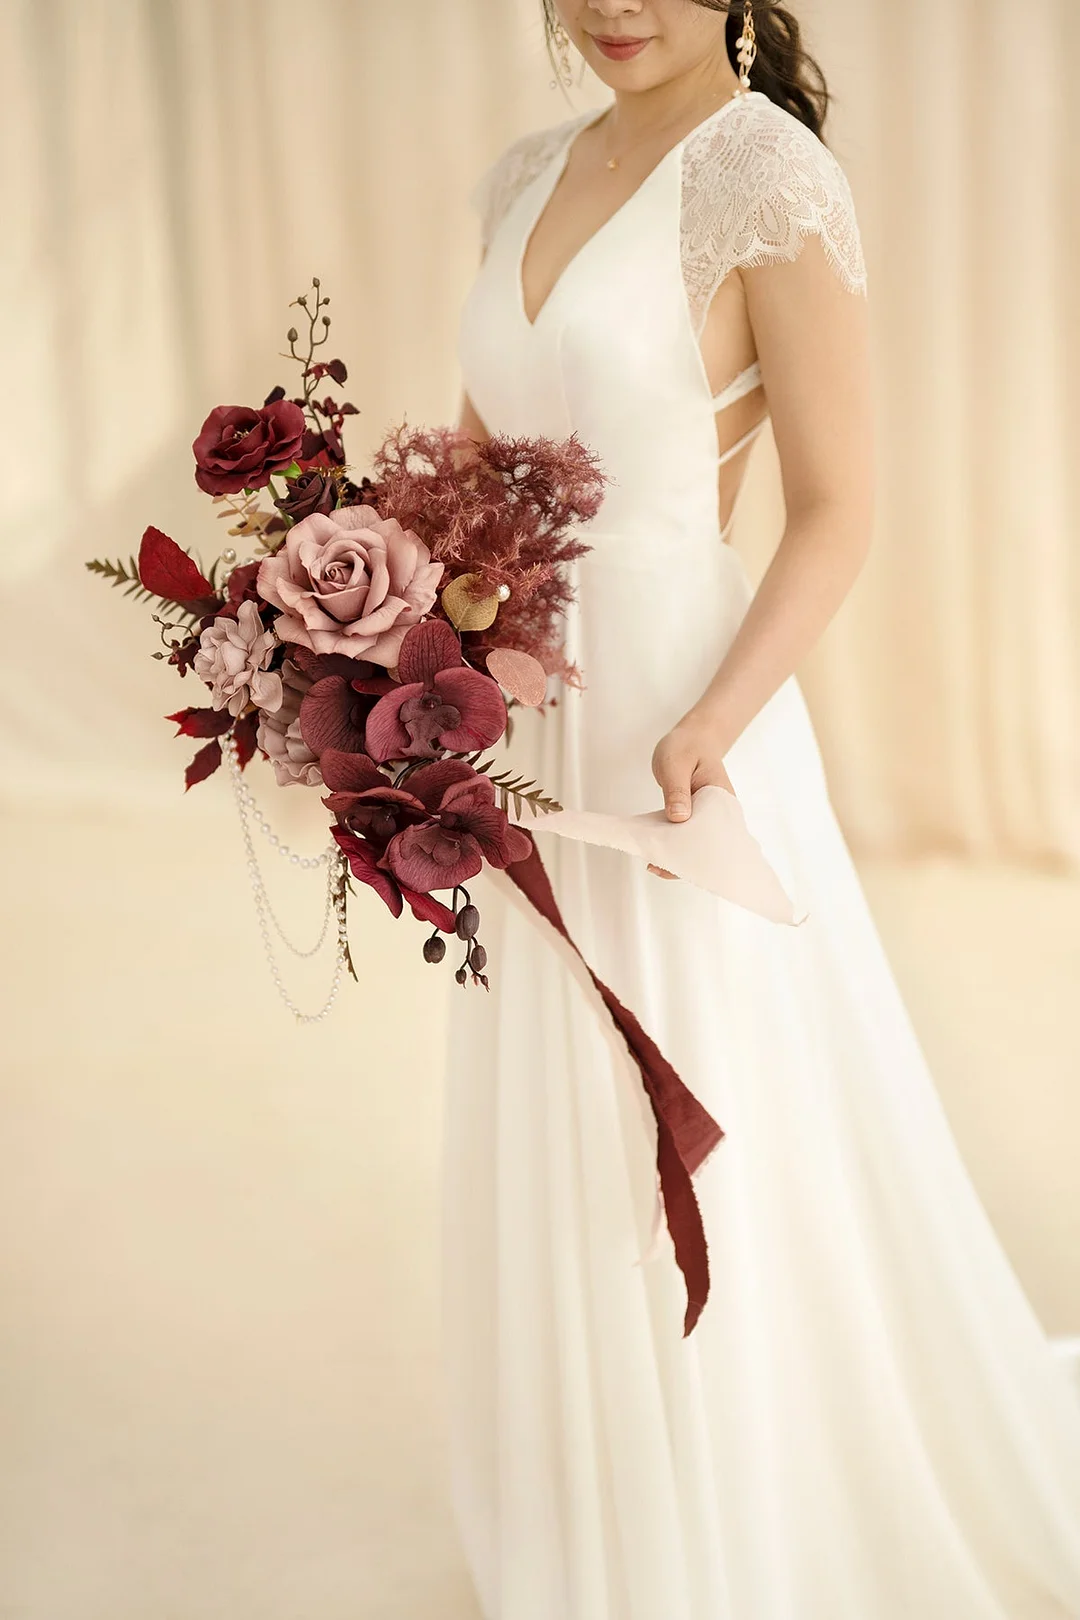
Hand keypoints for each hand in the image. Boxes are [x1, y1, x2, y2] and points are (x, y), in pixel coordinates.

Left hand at [647, 716, 735, 879]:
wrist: (694, 738)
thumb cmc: (687, 747)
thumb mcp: (676, 763)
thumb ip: (676, 790)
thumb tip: (678, 819)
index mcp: (722, 802)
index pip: (717, 839)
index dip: (700, 858)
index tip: (676, 865)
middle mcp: (721, 815)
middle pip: (707, 850)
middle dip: (684, 862)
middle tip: (654, 866)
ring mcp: (710, 819)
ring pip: (696, 847)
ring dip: (676, 856)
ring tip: (651, 861)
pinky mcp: (698, 820)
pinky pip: (688, 839)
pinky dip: (673, 846)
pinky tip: (655, 850)